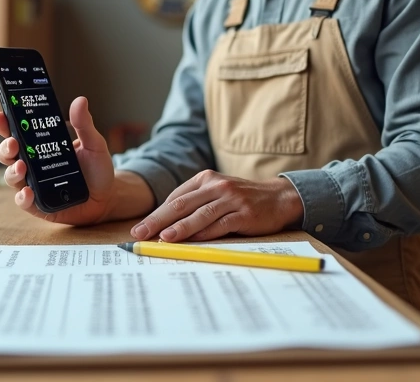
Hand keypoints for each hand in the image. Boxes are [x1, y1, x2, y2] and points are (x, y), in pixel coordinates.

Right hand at [0, 96, 153, 225]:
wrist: (106, 198)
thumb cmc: (96, 170)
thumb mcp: (93, 144)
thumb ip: (84, 125)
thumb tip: (80, 101)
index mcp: (41, 146)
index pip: (17, 132)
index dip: (5, 124)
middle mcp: (32, 164)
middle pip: (8, 153)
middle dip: (5, 147)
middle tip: (13, 143)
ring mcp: (32, 184)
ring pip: (11, 176)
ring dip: (12, 171)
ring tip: (21, 167)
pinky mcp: (37, 205)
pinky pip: (23, 201)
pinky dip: (22, 197)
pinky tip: (28, 193)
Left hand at [130, 171, 303, 242]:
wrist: (279, 198)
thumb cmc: (242, 199)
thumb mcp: (217, 193)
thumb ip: (194, 204)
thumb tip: (164, 225)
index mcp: (205, 178)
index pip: (174, 198)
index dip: (155, 214)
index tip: (140, 228)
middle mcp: (216, 185)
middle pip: (181, 204)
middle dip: (157, 220)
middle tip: (140, 233)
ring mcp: (231, 199)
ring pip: (199, 214)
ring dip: (179, 227)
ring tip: (163, 238)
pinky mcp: (244, 214)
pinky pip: (220, 224)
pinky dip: (205, 233)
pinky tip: (192, 241)